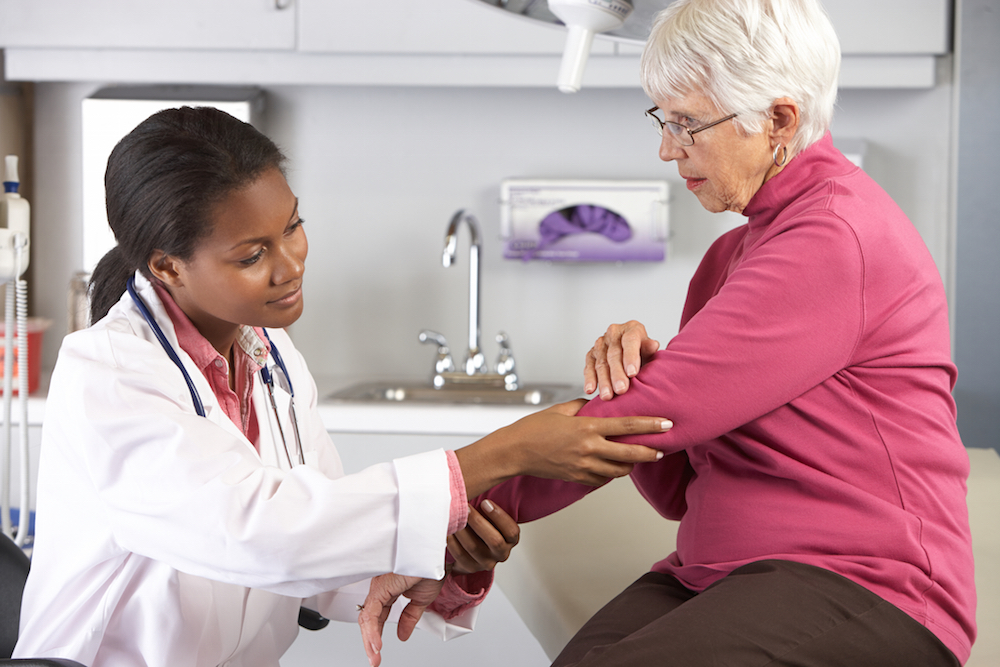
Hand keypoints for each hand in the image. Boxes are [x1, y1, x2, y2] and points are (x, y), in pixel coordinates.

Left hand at [358, 573, 445, 666]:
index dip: (376, 635)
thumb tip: (402, 635)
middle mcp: (381, 588)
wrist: (440, 556)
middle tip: (374, 659)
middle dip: (370, 642)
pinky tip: (377, 644)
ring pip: (368, 618)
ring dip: (370, 640)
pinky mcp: (382, 587)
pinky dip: (373, 631)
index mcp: (388, 590)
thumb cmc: (432, 567)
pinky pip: (372, 613)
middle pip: (369, 619)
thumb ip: (409, 617)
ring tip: (374, 656)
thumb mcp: (421, 600)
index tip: (378, 652)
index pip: (378, 617)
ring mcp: (380, 587)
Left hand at [447, 499, 518, 573]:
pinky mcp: (471, 567)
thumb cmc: (483, 527)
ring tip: (454, 516)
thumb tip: (482, 484)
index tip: (485, 502)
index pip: (511, 531)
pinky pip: (460, 555)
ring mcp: (486, 562)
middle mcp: (501, 552)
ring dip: (463, 530)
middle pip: (494, 540)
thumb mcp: (492, 518)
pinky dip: (452, 542)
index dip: (499, 516)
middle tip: (466, 507)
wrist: (471, 549)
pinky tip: (447, 530)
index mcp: (510, 539)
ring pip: (474, 547)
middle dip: (478, 522)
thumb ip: (490, 507)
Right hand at [456, 399, 670, 496]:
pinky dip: (612, 472)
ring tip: (638, 457)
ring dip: (631, 464)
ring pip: (619, 469)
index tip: (667, 423)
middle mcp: (588, 449)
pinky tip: (614, 465)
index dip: (650, 425)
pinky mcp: (578, 478)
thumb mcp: (561, 410)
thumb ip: (583, 408)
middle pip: (630, 453)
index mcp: (586, 428)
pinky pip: (604, 479)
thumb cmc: (534, 428)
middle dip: (650, 451)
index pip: (626, 425)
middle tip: (662, 449)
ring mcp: (584, 466)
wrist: (515, 452)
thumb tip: (599, 405)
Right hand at [584, 320, 660, 399]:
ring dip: (604, 381)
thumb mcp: (650, 351)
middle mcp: (614, 333)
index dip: (631, 357)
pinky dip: (589, 379)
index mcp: (631, 328)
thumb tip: (653, 345)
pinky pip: (589, 367)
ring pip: (601, 363)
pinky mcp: (591, 354)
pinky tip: (590, 389)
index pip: (630, 340)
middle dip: (617, 373)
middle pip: (614, 354)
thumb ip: (649, 349)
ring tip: (607, 395)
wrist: (632, 355)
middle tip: (621, 389)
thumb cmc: (643, 353)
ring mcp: (601, 343)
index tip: (632, 373)